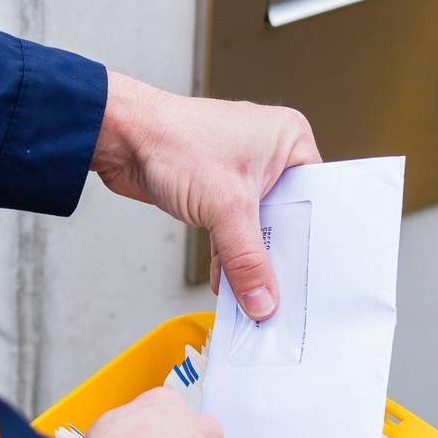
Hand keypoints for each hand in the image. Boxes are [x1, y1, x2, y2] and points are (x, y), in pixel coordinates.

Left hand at [90, 70, 320, 320]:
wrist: (121, 137)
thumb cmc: (174, 141)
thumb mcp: (225, 207)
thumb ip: (246, 259)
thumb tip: (263, 300)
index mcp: (289, 139)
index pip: (315, 199)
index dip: (310, 239)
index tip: (310, 276)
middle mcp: (269, 153)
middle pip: (285, 218)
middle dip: (274, 255)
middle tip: (280, 292)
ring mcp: (241, 172)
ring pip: (255, 228)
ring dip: (246, 260)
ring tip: (253, 297)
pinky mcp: (215, 190)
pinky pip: (231, 230)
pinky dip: (226, 255)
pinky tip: (226, 283)